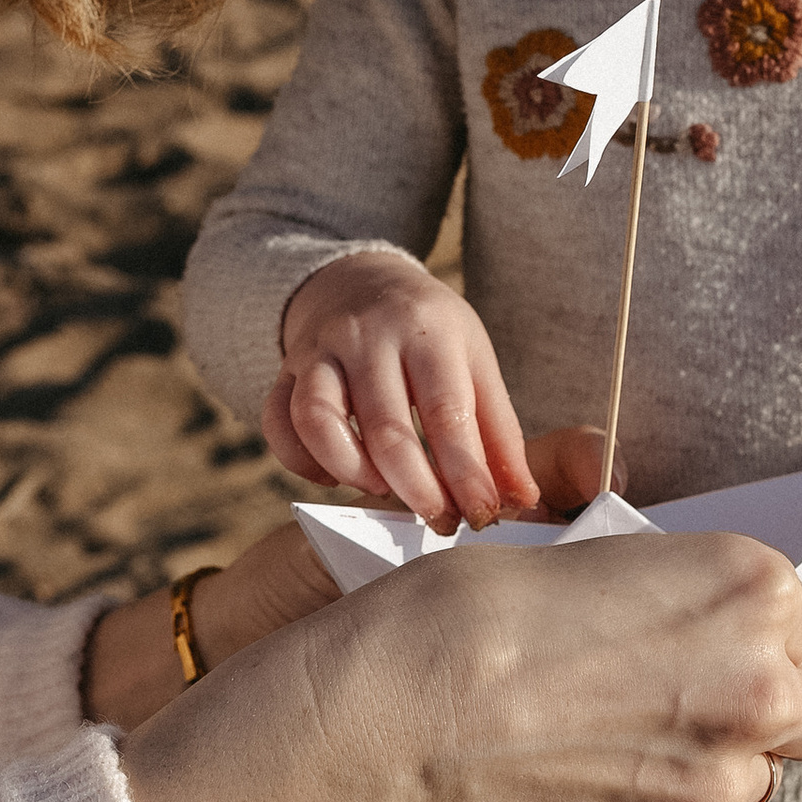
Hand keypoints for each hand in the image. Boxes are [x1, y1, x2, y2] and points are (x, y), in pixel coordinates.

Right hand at [117, 531, 801, 801]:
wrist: (402, 713)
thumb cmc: (471, 610)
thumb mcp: (590, 562)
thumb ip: (669, 606)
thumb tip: (682, 641)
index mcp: (751, 588)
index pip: (800, 620)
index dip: (745, 632)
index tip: (695, 637)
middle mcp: (761, 685)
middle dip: (764, 709)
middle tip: (684, 700)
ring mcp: (719, 778)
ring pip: (755, 781)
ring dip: (708, 766)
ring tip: (614, 744)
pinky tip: (578, 782)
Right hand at [265, 253, 542, 534]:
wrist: (361, 281)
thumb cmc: (428, 335)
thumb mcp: (474, 363)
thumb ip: (498, 434)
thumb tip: (523, 500)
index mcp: (427, 330)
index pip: (447, 412)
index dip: (465, 474)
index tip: (482, 514)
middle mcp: (367, 335)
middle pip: (385, 427)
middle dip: (417, 489)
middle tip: (439, 520)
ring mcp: (319, 350)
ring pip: (318, 421)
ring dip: (354, 473)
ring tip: (383, 490)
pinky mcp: (284, 370)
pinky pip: (279, 424)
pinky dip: (304, 463)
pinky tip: (336, 475)